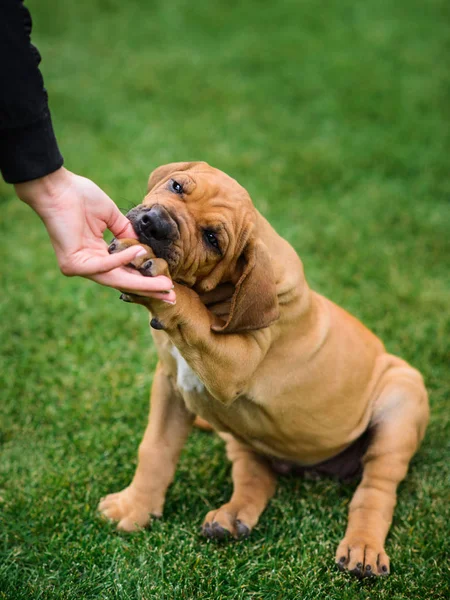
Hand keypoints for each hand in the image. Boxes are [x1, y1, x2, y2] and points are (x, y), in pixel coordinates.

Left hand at [15, 168, 175, 302]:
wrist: (56, 188)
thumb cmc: (79, 196)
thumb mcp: (111, 216)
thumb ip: (126, 232)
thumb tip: (143, 247)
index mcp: (96, 255)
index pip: (125, 272)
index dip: (146, 279)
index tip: (167, 284)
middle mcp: (89, 265)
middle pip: (123, 282)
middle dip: (148, 289)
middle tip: (171, 297)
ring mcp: (80, 267)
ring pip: (117, 279)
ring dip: (142, 282)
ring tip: (164, 284)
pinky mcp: (74, 265)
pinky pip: (104, 265)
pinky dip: (123, 259)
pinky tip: (140, 253)